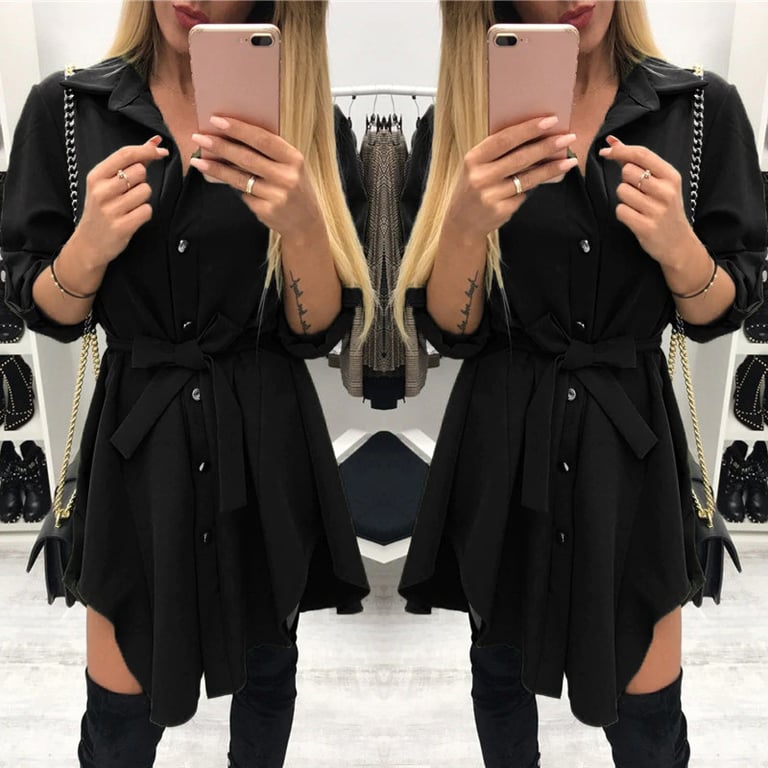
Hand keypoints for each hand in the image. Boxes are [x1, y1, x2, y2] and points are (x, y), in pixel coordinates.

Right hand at [73, 136, 167, 267]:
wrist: (89, 243)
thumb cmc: (102, 209)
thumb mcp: (107, 183)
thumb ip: (131, 162)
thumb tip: (154, 142)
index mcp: (96, 176)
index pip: (125, 154)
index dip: (147, 150)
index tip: (161, 152)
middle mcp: (102, 190)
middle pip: (140, 172)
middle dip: (142, 181)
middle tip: (129, 193)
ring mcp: (111, 209)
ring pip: (146, 191)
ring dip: (143, 199)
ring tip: (129, 207)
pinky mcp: (122, 226)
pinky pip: (147, 210)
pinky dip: (145, 213)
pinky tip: (132, 218)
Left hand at [190, 117, 324, 241]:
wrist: (307, 224)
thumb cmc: (295, 188)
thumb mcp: (291, 167)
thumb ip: (270, 153)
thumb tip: (233, 137)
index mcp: (294, 159)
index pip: (262, 139)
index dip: (238, 129)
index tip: (216, 120)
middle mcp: (287, 177)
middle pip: (246, 158)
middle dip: (220, 146)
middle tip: (199, 137)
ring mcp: (276, 196)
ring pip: (239, 178)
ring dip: (216, 168)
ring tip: (198, 160)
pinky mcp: (266, 211)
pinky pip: (243, 194)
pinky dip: (231, 185)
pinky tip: (219, 179)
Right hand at [446, 115, 577, 240]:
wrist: (461, 223)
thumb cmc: (472, 188)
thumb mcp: (476, 167)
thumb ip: (497, 153)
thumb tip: (533, 137)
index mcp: (473, 159)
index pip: (505, 139)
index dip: (529, 129)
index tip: (551, 120)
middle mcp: (480, 177)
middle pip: (520, 157)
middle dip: (547, 146)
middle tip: (568, 138)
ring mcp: (491, 195)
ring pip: (528, 178)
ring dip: (551, 168)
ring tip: (569, 160)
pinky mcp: (501, 210)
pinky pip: (524, 194)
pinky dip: (535, 186)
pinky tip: (547, 179)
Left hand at [599, 135, 697, 266]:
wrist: (678, 243)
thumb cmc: (665, 209)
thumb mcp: (661, 183)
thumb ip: (637, 163)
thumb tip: (612, 142)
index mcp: (671, 176)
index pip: (642, 154)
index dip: (620, 150)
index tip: (606, 151)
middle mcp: (666, 190)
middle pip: (627, 172)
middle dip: (625, 180)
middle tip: (638, 193)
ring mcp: (656, 209)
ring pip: (621, 191)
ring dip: (624, 198)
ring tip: (639, 207)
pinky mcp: (645, 226)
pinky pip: (620, 210)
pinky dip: (623, 214)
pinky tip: (635, 218)